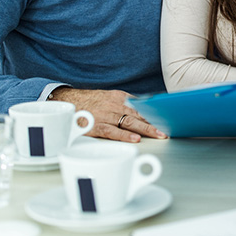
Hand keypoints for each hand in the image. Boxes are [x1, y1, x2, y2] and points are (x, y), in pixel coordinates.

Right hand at [49, 87, 166, 142]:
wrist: (68, 100)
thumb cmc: (92, 102)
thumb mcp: (111, 97)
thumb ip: (127, 104)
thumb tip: (146, 109)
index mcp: (120, 97)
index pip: (141, 106)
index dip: (155, 114)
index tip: (167, 120)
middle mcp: (114, 104)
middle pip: (138, 114)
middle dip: (154, 123)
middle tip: (166, 131)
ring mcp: (105, 115)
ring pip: (129, 122)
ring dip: (145, 129)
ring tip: (158, 135)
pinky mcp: (96, 125)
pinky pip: (112, 131)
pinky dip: (124, 135)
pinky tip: (135, 139)